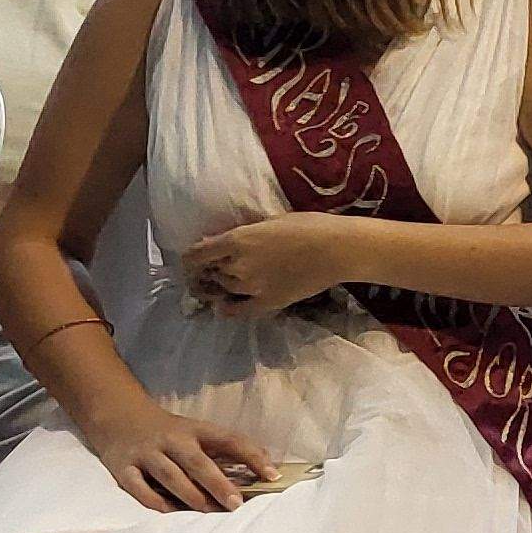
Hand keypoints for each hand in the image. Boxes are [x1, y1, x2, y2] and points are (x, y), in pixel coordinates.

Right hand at [78, 399, 276, 511]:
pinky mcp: (123, 468)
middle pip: (197, 462)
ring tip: (210, 512)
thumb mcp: (196, 431)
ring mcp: (146, 453)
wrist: (118, 416)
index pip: (229, 440)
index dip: (252, 456)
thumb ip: (225, 449)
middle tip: (237, 503)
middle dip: (218, 484)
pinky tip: (172, 512)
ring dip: (191, 495)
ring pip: (170, 476)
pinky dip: (155, 501)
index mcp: (195, 429)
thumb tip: (265, 467)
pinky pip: (139, 488)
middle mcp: (172, 439)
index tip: (272, 475)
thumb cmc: (169, 431)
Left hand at [183, 212, 355, 318]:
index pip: (195, 255)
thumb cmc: (310, 226)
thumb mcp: (271, 221)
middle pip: (209, 272)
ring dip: (222, 284)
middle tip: (219, 266)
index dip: (191, 258)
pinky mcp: (266, 303)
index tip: (196, 258)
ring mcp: (250, 287)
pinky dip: (226, 308)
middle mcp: (236, 266)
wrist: (340, 250)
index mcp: (236, 241)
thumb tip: (218, 243)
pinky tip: (225, 304)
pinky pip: (235, 311)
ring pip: (222, 288)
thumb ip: (242, 234)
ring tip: (233, 279)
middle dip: (210, 269)